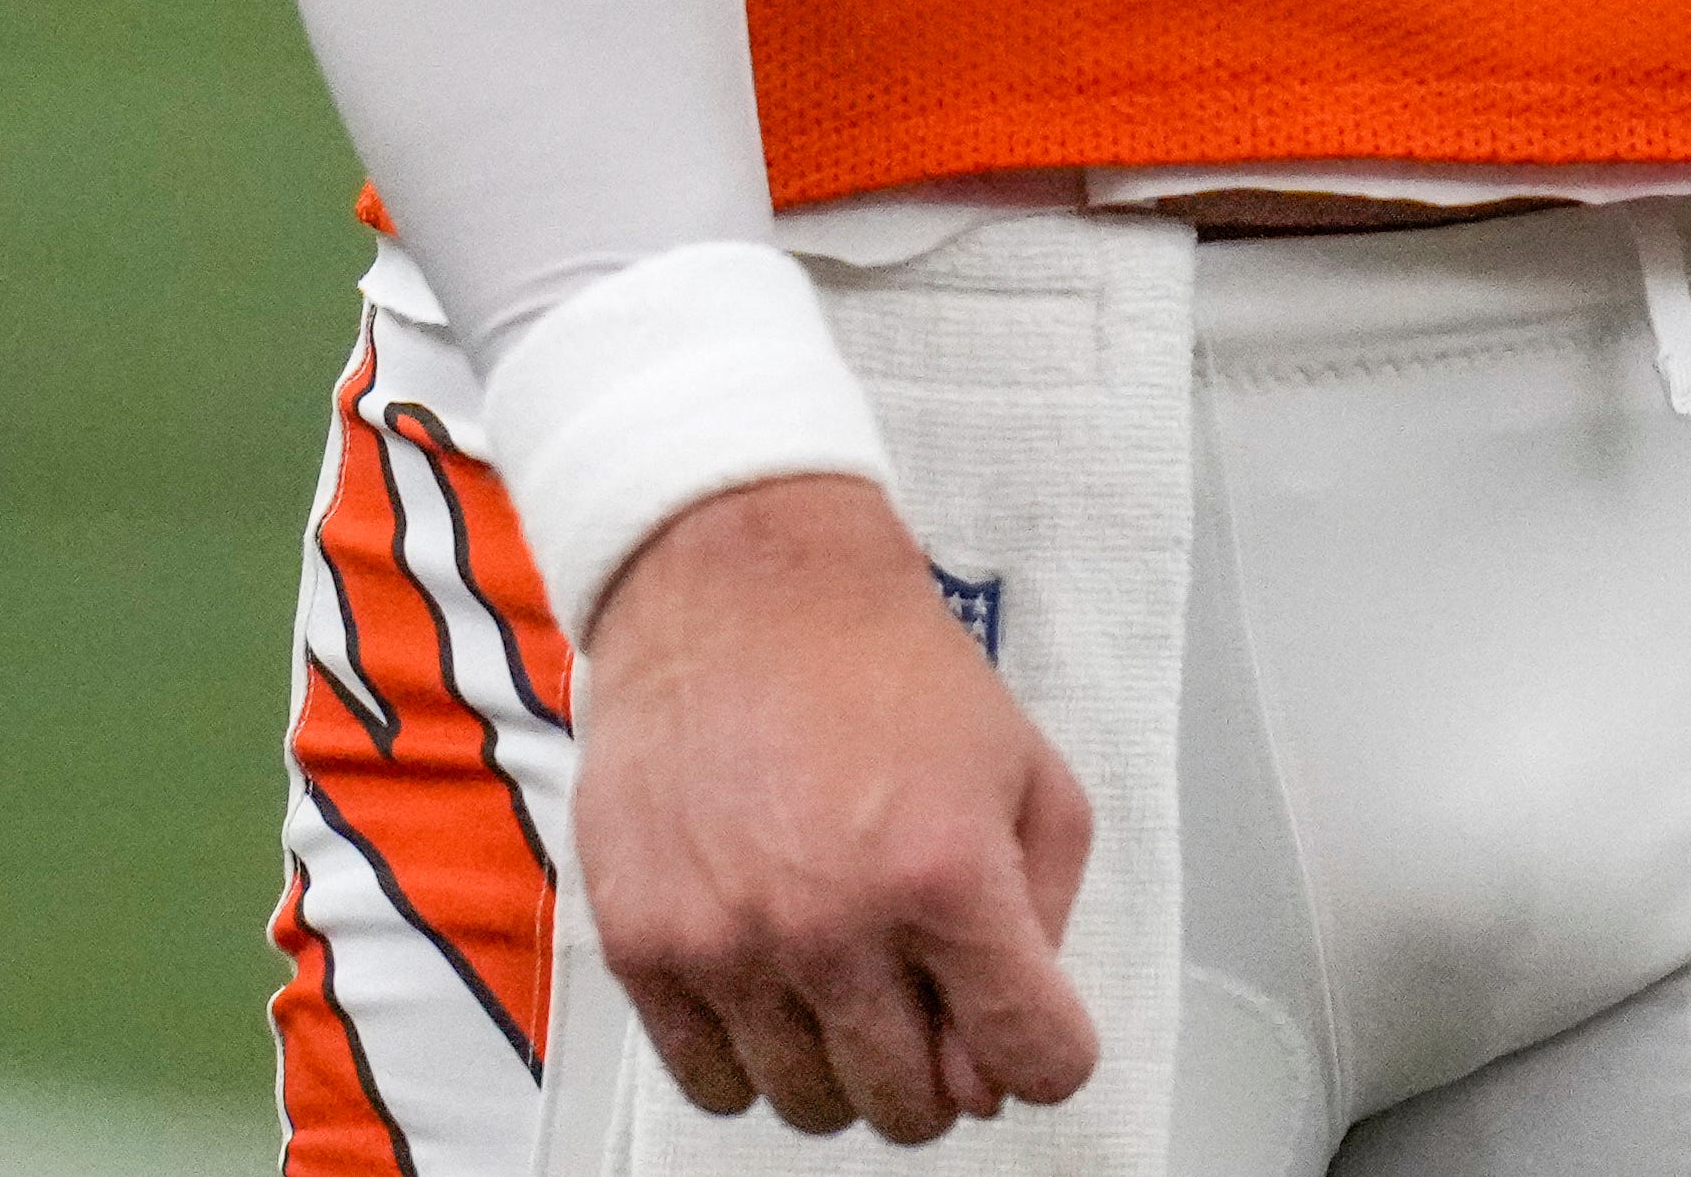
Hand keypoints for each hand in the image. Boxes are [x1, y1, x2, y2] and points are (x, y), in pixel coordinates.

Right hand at [572, 471, 1098, 1138]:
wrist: (739, 580)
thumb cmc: (881, 665)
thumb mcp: (1027, 767)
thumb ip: (1045, 919)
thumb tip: (1001, 1055)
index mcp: (948, 874)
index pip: (1036, 1065)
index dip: (1042, 1053)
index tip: (1020, 1026)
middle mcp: (835, 924)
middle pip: (918, 1111)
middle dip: (937, 1065)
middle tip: (918, 989)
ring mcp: (730, 942)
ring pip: (814, 1108)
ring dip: (841, 1060)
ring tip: (837, 973)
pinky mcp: (645, 944)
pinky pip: (712, 1084)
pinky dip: (750, 1056)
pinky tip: (768, 982)